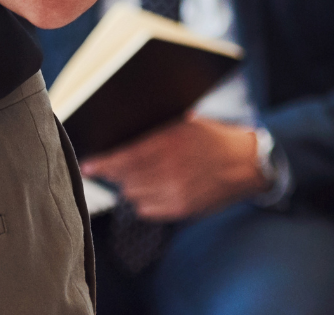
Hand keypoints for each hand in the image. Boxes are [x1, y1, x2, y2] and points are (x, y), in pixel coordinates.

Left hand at [78, 115, 268, 221]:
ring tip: (139, 175)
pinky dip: (144, 199)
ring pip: (133, 194)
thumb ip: (157, 132)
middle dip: (116, 173)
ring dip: (130, 186)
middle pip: (125, 179)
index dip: (102, 164)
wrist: (245, 164)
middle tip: (114, 167)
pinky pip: (146, 208)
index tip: (88, 166)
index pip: (125, 158)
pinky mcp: (180, 209)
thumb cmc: (213, 139)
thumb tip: (125, 137)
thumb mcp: (186, 124)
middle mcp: (170, 169)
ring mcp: (176, 192)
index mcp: (170, 143)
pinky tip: (153, 188)